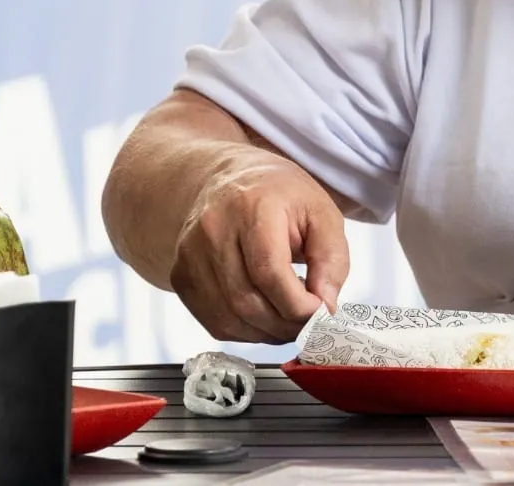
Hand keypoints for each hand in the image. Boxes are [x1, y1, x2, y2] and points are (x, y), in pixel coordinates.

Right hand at [168, 152, 347, 343]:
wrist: (229, 180)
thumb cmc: (279, 195)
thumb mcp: (321, 211)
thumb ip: (331, 258)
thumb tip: (326, 307)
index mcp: (251, 206)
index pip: (269, 272)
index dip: (298, 305)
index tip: (322, 313)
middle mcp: (213, 229)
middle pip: (246, 301)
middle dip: (285, 324)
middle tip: (310, 325)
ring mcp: (190, 254)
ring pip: (228, 318)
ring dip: (266, 333)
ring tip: (291, 323)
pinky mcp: (181, 276)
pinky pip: (213, 321)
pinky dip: (244, 332)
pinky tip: (265, 319)